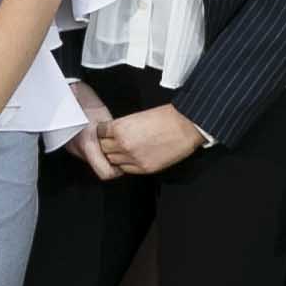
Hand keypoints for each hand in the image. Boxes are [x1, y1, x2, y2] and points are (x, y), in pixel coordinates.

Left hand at [91, 106, 207, 179]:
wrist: (185, 126)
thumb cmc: (167, 117)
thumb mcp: (138, 116)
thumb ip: (123, 126)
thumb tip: (115, 133)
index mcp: (120, 128)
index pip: (100, 132)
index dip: (104, 131)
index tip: (107, 132)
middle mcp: (124, 144)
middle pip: (104, 148)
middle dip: (108, 144)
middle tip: (114, 141)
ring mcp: (133, 158)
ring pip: (113, 160)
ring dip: (117, 155)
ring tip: (125, 149)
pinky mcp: (144, 168)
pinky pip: (126, 169)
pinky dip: (127, 164)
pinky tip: (133, 156)